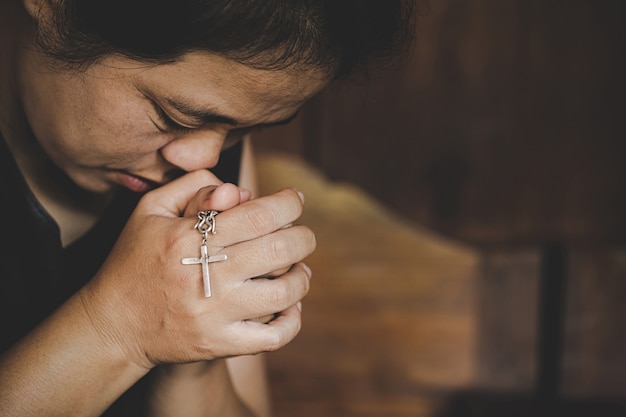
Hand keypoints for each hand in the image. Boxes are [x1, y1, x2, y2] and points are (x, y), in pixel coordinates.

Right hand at [79, 170, 313, 369]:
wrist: (113, 324)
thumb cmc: (135, 260)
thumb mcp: (151, 209)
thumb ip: (194, 186)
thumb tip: (241, 192)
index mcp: (189, 238)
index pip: (259, 214)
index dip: (289, 203)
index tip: (295, 200)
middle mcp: (205, 276)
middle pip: (280, 250)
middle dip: (303, 237)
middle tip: (302, 234)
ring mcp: (214, 314)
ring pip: (284, 293)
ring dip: (302, 276)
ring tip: (299, 268)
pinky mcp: (218, 344)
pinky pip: (273, 337)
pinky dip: (293, 320)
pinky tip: (291, 305)